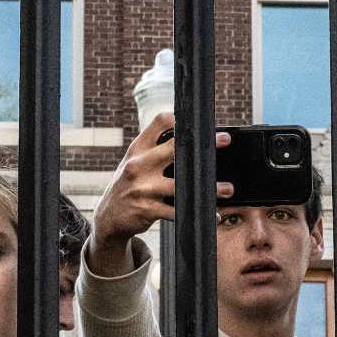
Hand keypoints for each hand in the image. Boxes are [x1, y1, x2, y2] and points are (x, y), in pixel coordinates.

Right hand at [87, 112, 231, 276]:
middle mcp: (138, 165)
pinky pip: (177, 211)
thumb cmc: (128, 185)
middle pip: (174, 148)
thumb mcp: (134, 162)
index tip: (199, 123)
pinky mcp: (147, 209)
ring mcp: (142, 188)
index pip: (159, 122)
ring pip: (181, 185)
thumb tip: (189, 141)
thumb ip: (154, 150)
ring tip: (227, 189)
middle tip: (224, 140)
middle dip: (202, 144)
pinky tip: (211, 214)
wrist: (108, 217)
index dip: (181, 119)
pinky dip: (197, 212)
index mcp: (137, 149)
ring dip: (208, 188)